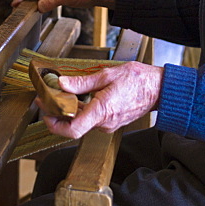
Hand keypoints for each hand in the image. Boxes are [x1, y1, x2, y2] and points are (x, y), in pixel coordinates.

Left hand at [41, 62, 163, 138]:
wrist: (159, 88)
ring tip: (58, 94)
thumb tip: (62, 84)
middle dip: (57, 113)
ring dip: (68, 111)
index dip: (54, 125)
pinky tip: (74, 97)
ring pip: (82, 121)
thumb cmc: (137, 80)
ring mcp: (108, 124)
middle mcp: (104, 123)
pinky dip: (80, 110)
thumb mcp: (106, 75)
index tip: (46, 112)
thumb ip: (81, 82)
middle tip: (46, 97)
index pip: (73, 130)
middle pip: (74, 125)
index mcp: (102, 111)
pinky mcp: (111, 121)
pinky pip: (91, 119)